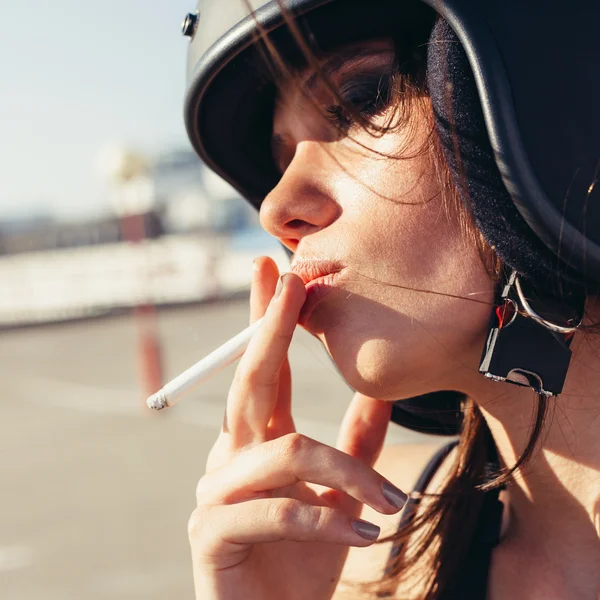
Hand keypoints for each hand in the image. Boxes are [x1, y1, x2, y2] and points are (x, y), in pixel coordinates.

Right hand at [189, 256, 406, 599]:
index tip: (281, 272)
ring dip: (347, 473)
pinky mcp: (212, 533)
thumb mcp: (338, 492)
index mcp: (257, 442)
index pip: (265, 370)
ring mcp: (215, 493)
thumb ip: (356, 444)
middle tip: (292, 280)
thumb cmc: (301, 557)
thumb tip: (383, 393)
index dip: (271, 321)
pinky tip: (364, 533)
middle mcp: (230, 457)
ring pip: (286, 452)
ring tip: (391, 505)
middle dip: (271, 328)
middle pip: (252, 382)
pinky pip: (279, 509)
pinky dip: (328, 518)